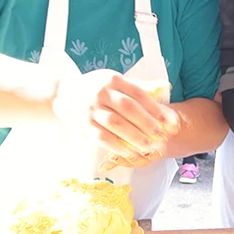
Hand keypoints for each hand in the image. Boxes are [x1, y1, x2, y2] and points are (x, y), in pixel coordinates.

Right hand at [54, 70, 180, 166]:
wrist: (63, 94)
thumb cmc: (96, 87)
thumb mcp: (116, 80)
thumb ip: (140, 85)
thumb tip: (166, 86)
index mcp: (113, 80)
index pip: (139, 94)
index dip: (156, 108)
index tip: (169, 121)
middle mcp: (101, 92)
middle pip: (129, 109)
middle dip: (147, 124)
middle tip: (161, 136)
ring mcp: (92, 109)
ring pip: (116, 124)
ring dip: (134, 137)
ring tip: (149, 147)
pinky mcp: (84, 124)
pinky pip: (102, 137)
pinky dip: (117, 146)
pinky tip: (130, 153)